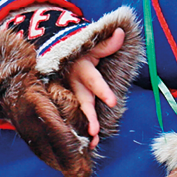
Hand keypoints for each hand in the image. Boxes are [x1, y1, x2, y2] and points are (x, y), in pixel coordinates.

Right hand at [67, 28, 124, 146]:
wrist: (55, 56)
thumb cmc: (81, 52)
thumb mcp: (93, 46)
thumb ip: (107, 44)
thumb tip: (121, 33)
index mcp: (82, 70)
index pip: (94, 81)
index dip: (102, 91)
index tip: (113, 102)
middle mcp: (74, 84)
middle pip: (82, 101)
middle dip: (88, 116)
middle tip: (94, 130)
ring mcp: (69, 95)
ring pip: (76, 112)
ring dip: (83, 127)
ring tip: (93, 141)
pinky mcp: (67, 102)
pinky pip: (72, 117)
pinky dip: (79, 130)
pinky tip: (89, 143)